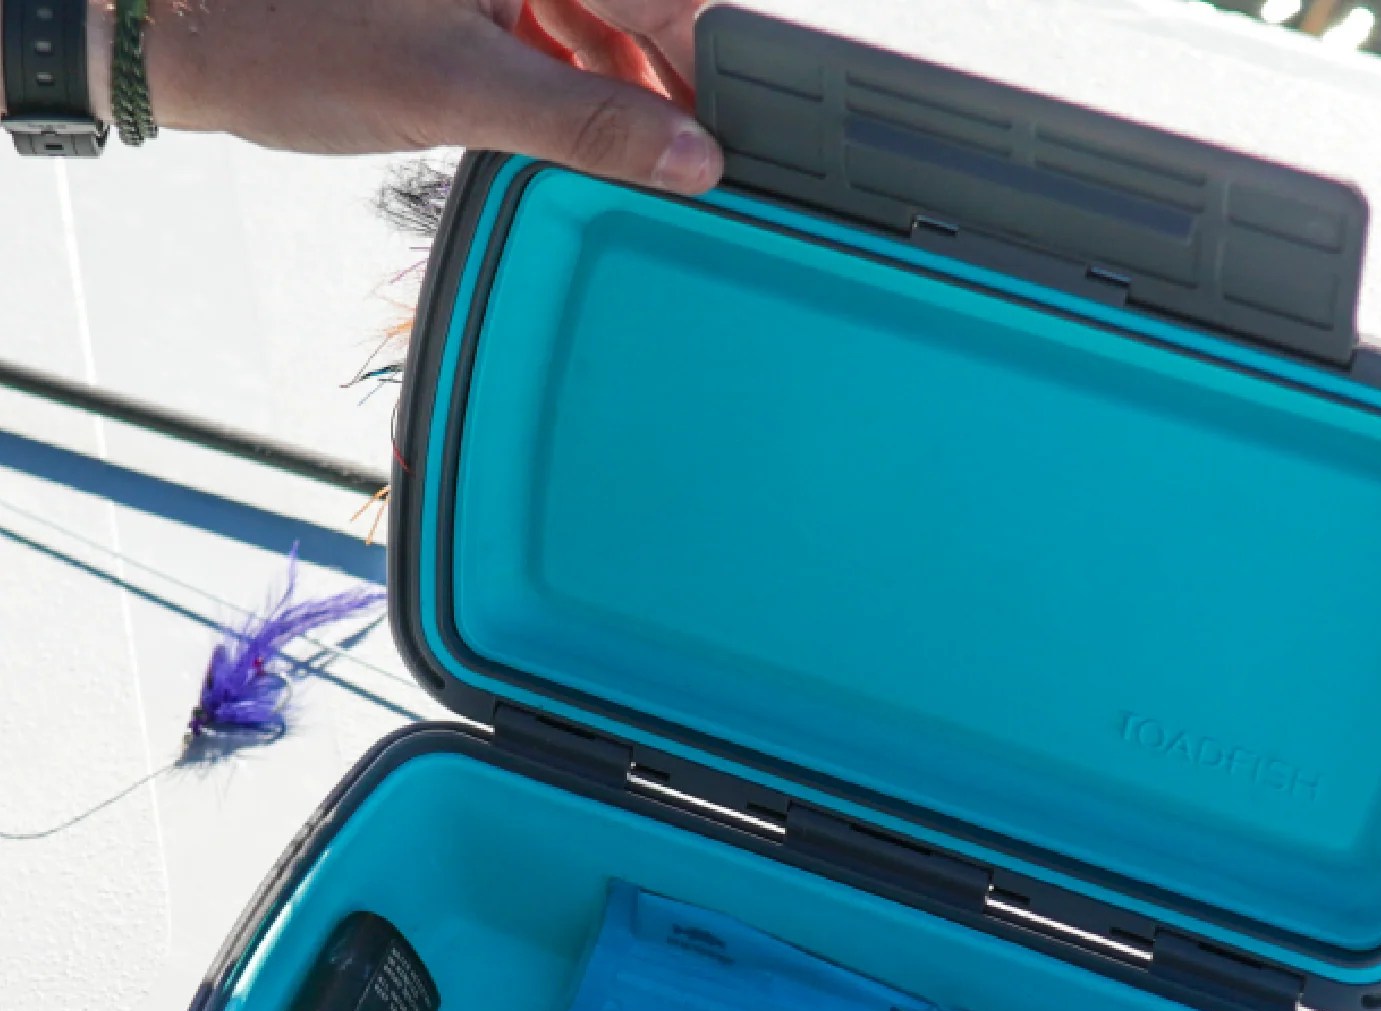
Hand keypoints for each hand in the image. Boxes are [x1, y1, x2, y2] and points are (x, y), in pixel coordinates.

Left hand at [100, 0, 723, 195]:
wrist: (182, 28)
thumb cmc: (290, 35)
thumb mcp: (456, 91)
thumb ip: (587, 123)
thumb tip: (691, 161)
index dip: (718, 70)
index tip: (748, 146)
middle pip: (644, 8)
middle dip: (675, 88)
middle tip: (702, 174)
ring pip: (603, 21)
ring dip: (627, 94)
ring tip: (640, 168)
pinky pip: (558, 29)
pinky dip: (577, 83)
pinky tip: (577, 139)